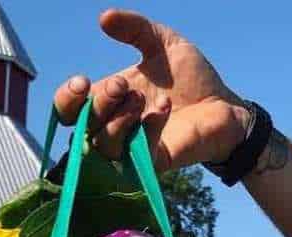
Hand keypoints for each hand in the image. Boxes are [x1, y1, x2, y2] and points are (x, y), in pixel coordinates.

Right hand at [52, 9, 248, 170]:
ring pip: (103, 145)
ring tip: (142, 99)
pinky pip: (135, 152)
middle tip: (123, 85)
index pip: (69, 110)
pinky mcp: (151, 164)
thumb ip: (134, 29)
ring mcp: (130, 150)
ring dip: (118, 118)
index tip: (83, 81)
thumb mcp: (161, 43)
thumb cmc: (192, 78)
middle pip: (82, 128)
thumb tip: (103, 17)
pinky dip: (147, 127)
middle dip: (98, 103)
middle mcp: (113, 128)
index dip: (67, 99)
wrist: (224, 104)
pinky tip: (164, 107)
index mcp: (108, 101)